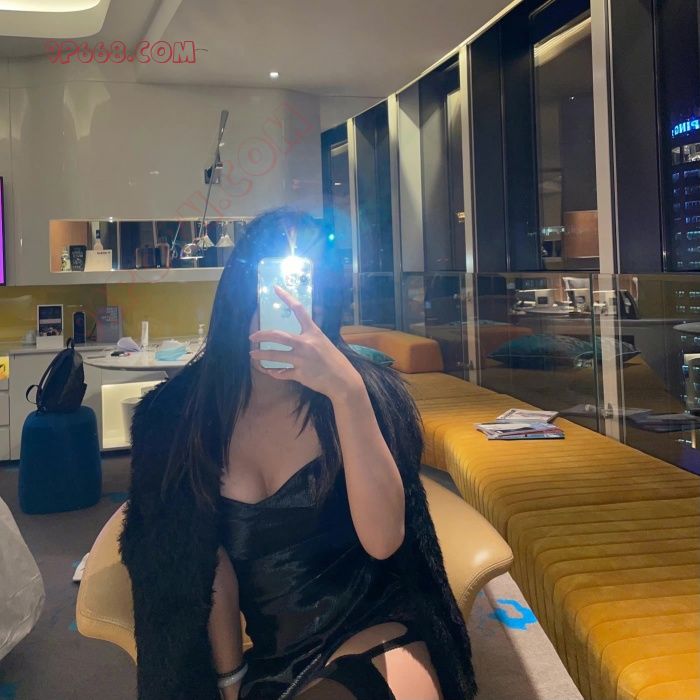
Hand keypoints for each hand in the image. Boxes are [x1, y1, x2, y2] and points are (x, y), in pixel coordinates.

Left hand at [249, 285, 363, 400]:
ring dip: (261, 355)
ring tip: (253, 355)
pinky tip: (269, 372)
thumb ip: (309, 337)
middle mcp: (306, 343)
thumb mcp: (323, 342)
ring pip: (275, 356)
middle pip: (278, 336)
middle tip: (252, 337)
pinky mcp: (299, 374)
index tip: (275, 288)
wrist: (342, 380)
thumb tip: (295, 336)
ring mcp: (302, 359)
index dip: (286, 297)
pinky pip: (281, 373)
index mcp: (313, 332)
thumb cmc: (334, 361)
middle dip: (262, 336)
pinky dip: (274, 373)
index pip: (299, 310)